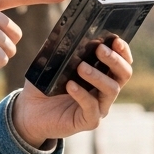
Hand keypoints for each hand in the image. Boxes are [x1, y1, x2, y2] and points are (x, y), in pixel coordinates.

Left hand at [12, 37, 134, 147]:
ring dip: (98, 76)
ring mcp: (99, 107)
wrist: (30, 111)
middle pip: (123, 74)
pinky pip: (92, 108)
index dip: (123, 51)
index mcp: (102, 74)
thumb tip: (67, 32)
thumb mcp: (53, 63)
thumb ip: (62, 50)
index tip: (116, 40)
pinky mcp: (88, 121)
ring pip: (111, 90)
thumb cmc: (45, 85)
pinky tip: (70, 85)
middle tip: (100, 49)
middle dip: (114, 60)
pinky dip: (82, 95)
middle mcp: (105, 90)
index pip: (122, 61)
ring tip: (81, 67)